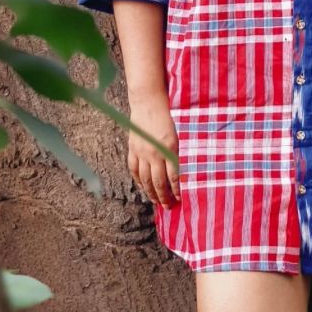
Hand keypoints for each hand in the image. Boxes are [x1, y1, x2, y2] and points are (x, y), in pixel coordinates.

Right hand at [127, 93, 179, 207]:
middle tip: (167, 207)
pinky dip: (138, 181)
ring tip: (156, 202)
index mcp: (169, 149)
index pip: (173, 176)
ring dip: (150, 192)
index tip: (179, 199)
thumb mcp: (176, 136)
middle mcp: (154, 153)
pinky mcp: (132, 149)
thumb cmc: (167, 119)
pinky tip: (143, 187)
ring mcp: (141, 152)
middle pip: (158, 181)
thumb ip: (175, 154)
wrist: (148, 104)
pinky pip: (134, 170)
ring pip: (145, 179)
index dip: (175, 190)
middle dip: (163, 196)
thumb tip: (177, 173)